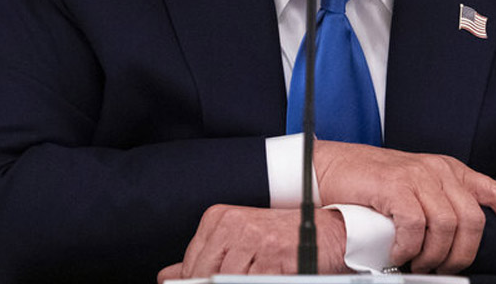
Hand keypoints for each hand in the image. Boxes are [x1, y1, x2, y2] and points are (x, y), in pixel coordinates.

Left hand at [157, 205, 347, 281]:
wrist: (327, 231)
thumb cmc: (281, 238)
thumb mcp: (238, 242)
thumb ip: (203, 258)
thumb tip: (167, 276)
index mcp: (220, 218)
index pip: (192, 262)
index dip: (194, 282)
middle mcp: (234, 224)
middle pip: (207, 274)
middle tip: (227, 283)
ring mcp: (255, 239)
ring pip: (229, 280)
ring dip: (236, 283)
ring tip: (249, 277)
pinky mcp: (274, 256)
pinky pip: (254, 282)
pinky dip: (254, 283)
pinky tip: (262, 277)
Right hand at [313, 141, 495, 273]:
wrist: (333, 168)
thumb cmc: (373, 185)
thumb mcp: (416, 189)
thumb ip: (439, 203)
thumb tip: (459, 241)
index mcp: (449, 170)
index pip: (494, 190)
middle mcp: (439, 170)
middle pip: (472, 220)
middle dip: (461, 254)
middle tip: (440, 269)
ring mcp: (418, 175)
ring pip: (447, 226)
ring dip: (433, 255)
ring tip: (416, 263)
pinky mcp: (396, 185)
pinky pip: (416, 226)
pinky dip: (409, 248)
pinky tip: (397, 252)